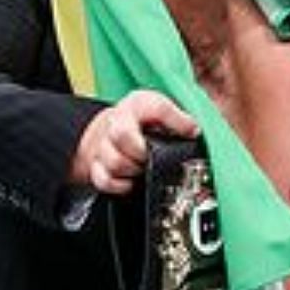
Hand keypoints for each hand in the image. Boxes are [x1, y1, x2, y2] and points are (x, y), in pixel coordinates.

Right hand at [70, 89, 199, 193]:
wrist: (111, 129)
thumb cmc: (143, 122)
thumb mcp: (162, 111)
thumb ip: (179, 119)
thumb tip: (194, 131)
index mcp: (138, 104)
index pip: (157, 108)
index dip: (177, 121)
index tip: (192, 132)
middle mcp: (117, 120)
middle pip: (121, 135)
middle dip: (141, 152)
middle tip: (152, 156)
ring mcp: (103, 144)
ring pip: (114, 162)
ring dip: (133, 170)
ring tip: (143, 168)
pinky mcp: (95, 165)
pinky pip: (104, 180)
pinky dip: (120, 185)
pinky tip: (131, 181)